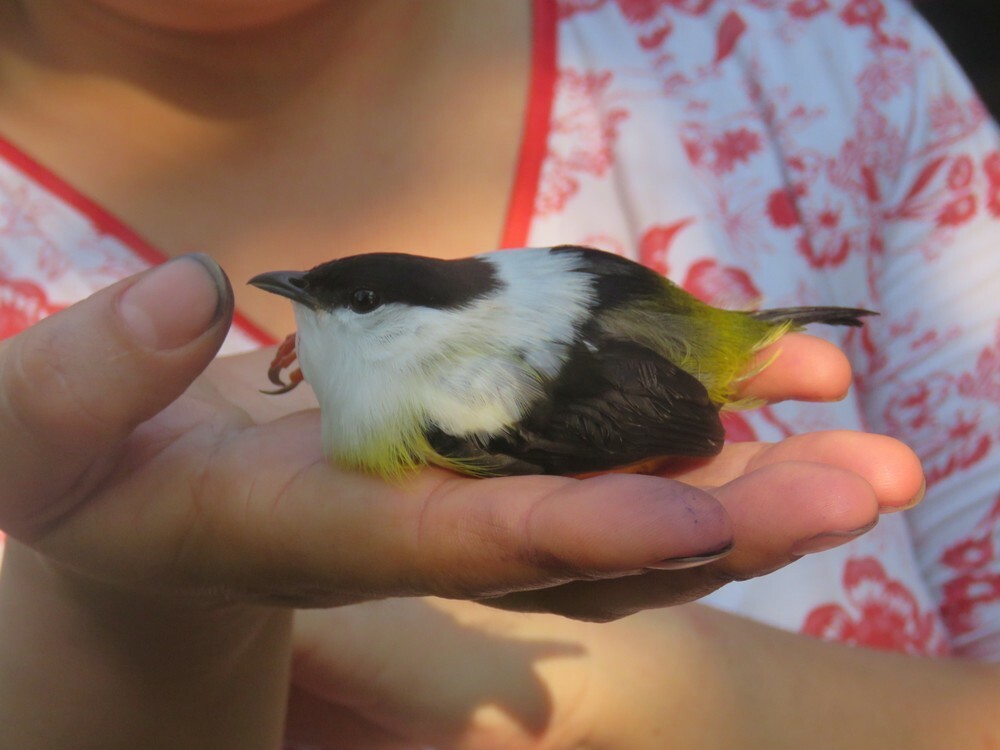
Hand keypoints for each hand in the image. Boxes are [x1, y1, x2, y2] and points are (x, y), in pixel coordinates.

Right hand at [0, 257, 919, 612]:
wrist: (154, 530)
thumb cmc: (92, 478)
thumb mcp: (44, 436)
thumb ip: (88, 377)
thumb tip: (184, 290)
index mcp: (323, 533)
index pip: (464, 541)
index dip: (580, 531)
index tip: (702, 510)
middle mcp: (421, 536)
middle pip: (595, 548)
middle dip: (734, 518)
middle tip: (878, 475)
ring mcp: (462, 505)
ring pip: (621, 512)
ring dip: (746, 472)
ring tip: (853, 417)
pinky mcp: (479, 461)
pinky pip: (600, 454)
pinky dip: (686, 421)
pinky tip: (762, 379)